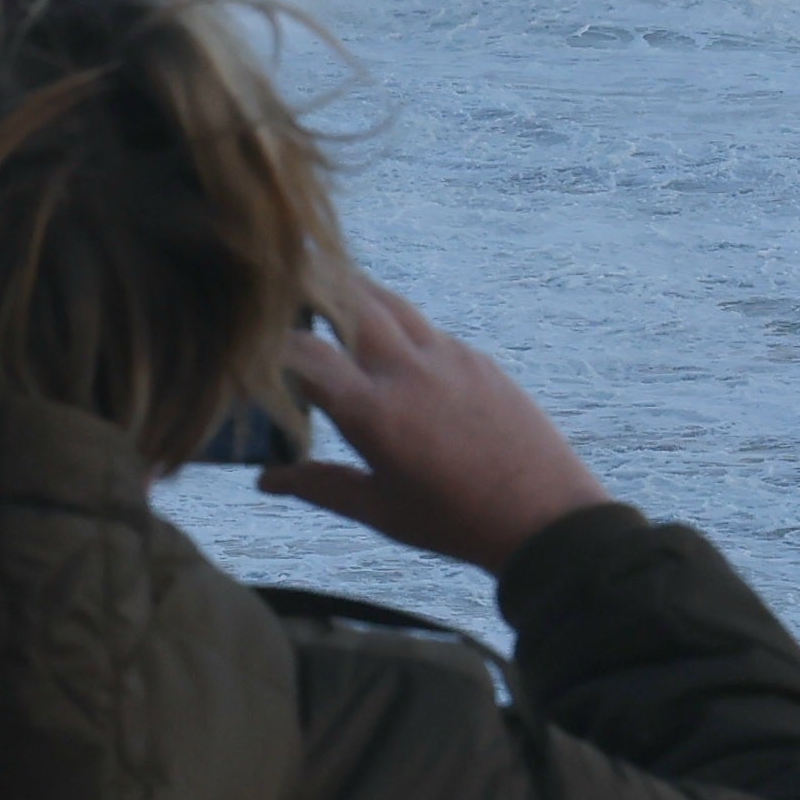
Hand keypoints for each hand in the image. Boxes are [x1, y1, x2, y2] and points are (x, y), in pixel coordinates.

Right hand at [256, 272, 606, 575]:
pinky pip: (428, 328)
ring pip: (391, 303)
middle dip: (312, 286)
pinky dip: (400, 324)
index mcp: (373, 411)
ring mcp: (447, 357)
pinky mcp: (479, 359)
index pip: (304, 352)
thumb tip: (265, 479)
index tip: (253, 341)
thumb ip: (319, 486)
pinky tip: (393, 342)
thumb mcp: (379, 510)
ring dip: (356, 293)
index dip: (270, 341)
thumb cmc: (456, 522)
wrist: (545, 517)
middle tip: (285, 278)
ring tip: (331, 288)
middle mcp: (406, 371)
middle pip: (348, 300)